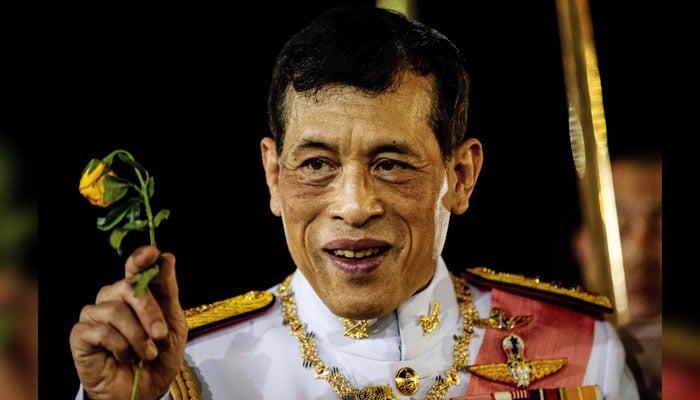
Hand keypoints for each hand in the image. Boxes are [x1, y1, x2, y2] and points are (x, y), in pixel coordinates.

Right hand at [70, 246, 187, 399]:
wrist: (145, 392)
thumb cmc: (158, 358)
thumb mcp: (173, 324)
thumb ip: (168, 292)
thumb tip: (167, 257)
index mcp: (136, 293)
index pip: (134, 267)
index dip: (140, 258)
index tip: (152, 253)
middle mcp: (112, 299)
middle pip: (127, 286)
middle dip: (149, 311)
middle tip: (160, 334)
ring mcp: (95, 315)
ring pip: (115, 310)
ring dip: (137, 335)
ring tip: (147, 353)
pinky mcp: (80, 335)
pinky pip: (101, 331)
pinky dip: (120, 346)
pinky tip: (124, 357)